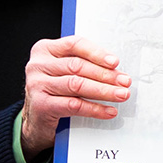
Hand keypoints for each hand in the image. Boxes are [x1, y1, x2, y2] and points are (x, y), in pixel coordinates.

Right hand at [20, 35, 131, 158]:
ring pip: (76, 85)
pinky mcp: (41, 105)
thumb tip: (116, 70)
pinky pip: (73, 105)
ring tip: (121, 95)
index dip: (97, 53)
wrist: (38, 117)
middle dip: (105, 75)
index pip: (74, 45)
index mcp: (45, 49)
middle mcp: (38, 65)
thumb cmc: (56, 89)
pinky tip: (109, 111)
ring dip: (104, 91)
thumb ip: (85, 65)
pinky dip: (95, 108)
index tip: (115, 62)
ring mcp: (37, 85)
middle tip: (125, 82)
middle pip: (77, 66)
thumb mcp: (66, 71)